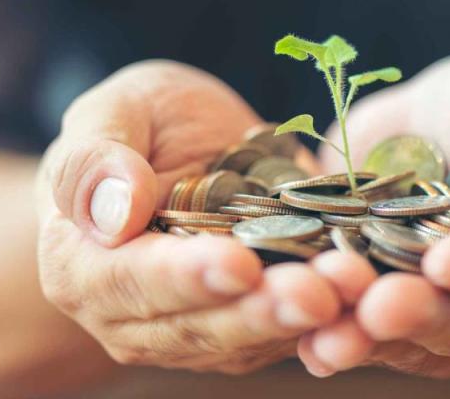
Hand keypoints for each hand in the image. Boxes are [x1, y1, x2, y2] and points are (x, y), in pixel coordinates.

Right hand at [35, 60, 339, 373]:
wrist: (179, 152)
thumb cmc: (138, 126)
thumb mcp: (113, 110)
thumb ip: (96, 158)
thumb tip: (112, 213)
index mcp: (82, 267)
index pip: (132, 281)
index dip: (186, 276)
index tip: (237, 263)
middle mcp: (132, 318)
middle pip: (199, 326)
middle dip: (262, 311)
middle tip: (318, 293)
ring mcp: (192, 331)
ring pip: (250, 338)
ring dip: (305, 320)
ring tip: (351, 289)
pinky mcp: (246, 330)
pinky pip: (289, 334)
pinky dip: (329, 320)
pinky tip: (366, 294)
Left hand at [298, 49, 449, 376]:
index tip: (448, 260)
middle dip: (421, 316)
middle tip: (380, 305)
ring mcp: (443, 316)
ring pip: (409, 341)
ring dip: (366, 336)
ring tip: (328, 330)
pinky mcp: (386, 306)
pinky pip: (360, 328)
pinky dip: (330, 326)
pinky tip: (297, 324)